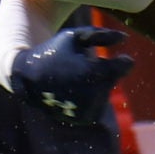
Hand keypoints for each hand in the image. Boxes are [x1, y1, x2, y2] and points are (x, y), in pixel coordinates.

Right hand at [9, 25, 133, 153]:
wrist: (28, 77)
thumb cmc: (54, 51)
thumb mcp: (75, 37)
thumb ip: (101, 35)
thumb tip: (125, 37)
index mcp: (92, 72)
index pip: (123, 67)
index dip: (123, 61)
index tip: (122, 58)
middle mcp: (91, 94)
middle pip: (112, 80)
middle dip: (103, 71)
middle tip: (83, 66)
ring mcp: (87, 109)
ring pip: (105, 92)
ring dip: (97, 84)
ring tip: (75, 78)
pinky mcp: (84, 118)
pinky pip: (98, 104)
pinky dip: (91, 96)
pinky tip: (74, 89)